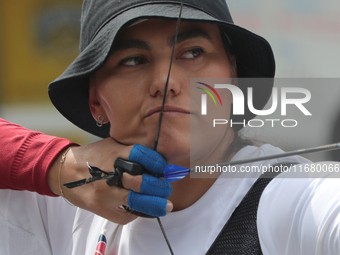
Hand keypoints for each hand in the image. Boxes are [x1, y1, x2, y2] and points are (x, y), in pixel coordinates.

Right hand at [48, 138, 172, 224]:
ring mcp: (105, 193)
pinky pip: (127, 215)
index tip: (165, 168)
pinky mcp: (101, 208)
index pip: (143, 156)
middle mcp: (110, 172)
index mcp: (115, 153)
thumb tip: (159, 161)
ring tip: (165, 204)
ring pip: (137, 201)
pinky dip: (138, 212)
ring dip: (156, 204)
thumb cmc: (93, 157)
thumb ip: (132, 150)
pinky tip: (143, 207)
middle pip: (143, 182)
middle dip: (161, 188)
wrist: (64, 171)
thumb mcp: (112, 145)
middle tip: (166, 188)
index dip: (158, 163)